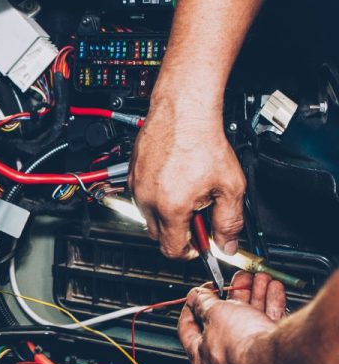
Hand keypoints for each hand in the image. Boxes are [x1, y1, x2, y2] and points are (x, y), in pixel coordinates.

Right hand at [128, 100, 245, 258]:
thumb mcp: (230, 186)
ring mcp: (137, 187)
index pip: (172, 249)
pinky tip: (174, 180)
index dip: (190, 251)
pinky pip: (142, 197)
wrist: (183, 112)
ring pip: (148, 216)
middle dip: (179, 231)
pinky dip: (157, 196)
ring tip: (187, 192)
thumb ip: (230, 221)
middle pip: (158, 236)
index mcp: (171, 208)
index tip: (200, 244)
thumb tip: (227, 244)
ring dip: (166, 213)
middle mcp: (148, 200)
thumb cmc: (203, 141)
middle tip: (198, 214)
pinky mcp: (132, 174)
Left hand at [177, 271, 285, 363]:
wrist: (280, 358)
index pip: (189, 329)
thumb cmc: (241, 343)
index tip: (198, 293)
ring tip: (259, 278)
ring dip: (254, 294)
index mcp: (202, 356)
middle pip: (225, 320)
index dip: (192, 306)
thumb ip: (202, 302)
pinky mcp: (273, 352)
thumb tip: (196, 297)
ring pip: (249, 319)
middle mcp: (226, 360)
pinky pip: (269, 324)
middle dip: (233, 295)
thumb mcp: (213, 313)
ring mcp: (251, 357)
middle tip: (236, 280)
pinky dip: (271, 304)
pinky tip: (274, 288)